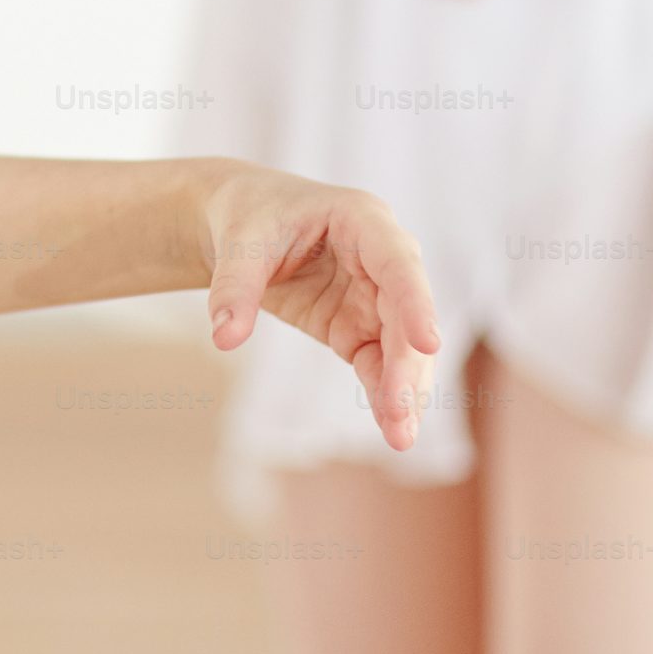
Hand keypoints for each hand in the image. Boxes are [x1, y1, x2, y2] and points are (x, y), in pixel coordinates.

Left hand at [199, 162, 439, 451]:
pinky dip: (383, 392)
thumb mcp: (237, 242)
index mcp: (361, 220)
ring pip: (400, 346)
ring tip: (400, 437)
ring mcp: (373, 295)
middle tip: (401, 417)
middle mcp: (380, 259)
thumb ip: (233, 287)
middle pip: (404, 315)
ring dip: (402, 390)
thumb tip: (224, 339)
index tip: (428, 343)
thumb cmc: (247, 216)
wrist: (240, 220)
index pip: (397, 263)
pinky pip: (378, 361)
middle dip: (406, 366)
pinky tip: (391, 426)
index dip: (416, 302)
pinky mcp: (356, 324)